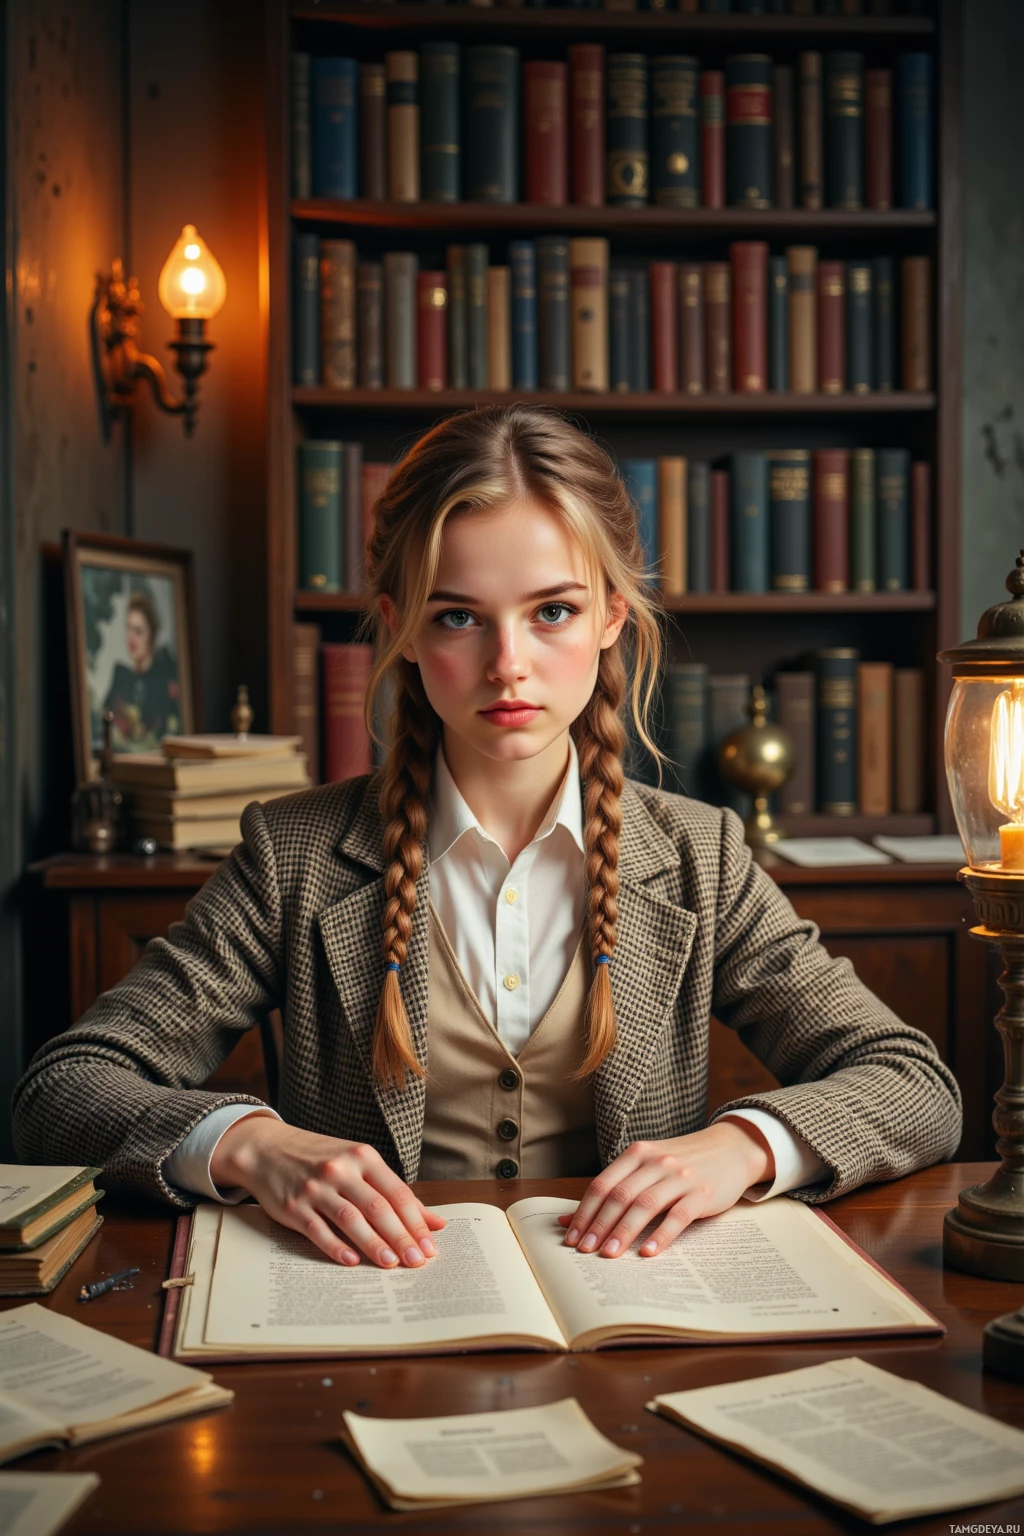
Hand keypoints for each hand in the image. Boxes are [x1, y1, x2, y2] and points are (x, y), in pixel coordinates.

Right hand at [209, 1118, 445, 1268]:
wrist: (268, 1149)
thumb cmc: (321, 1159)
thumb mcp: (359, 1164)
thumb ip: (394, 1192)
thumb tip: (435, 1222)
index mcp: (363, 1157)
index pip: (397, 1193)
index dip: (416, 1222)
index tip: (430, 1246)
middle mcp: (341, 1170)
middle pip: (378, 1207)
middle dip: (400, 1237)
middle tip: (417, 1261)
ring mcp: (316, 1187)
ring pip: (350, 1218)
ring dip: (373, 1244)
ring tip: (391, 1264)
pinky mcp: (293, 1206)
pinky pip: (318, 1229)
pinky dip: (335, 1246)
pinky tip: (351, 1261)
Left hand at [557, 1120, 773, 1258]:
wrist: (730, 1148)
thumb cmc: (682, 1162)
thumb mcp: (647, 1167)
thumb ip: (613, 1188)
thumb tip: (568, 1219)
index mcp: (637, 1154)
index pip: (602, 1185)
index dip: (584, 1212)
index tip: (571, 1238)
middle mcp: (656, 1162)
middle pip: (620, 1196)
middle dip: (598, 1226)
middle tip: (584, 1252)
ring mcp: (680, 1176)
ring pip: (645, 1205)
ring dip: (624, 1232)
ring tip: (609, 1254)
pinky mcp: (702, 1193)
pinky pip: (678, 1216)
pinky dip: (661, 1235)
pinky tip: (649, 1252)